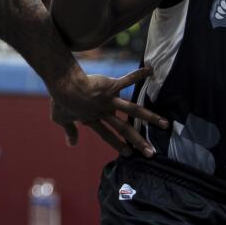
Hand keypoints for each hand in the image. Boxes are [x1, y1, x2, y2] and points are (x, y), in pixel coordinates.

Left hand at [48, 67, 167, 157]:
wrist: (63, 84)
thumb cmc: (60, 99)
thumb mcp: (60, 118)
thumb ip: (69, 131)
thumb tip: (71, 144)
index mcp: (93, 119)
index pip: (107, 135)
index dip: (117, 144)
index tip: (129, 154)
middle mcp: (105, 112)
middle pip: (124, 129)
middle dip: (138, 141)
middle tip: (151, 153)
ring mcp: (110, 100)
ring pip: (134, 110)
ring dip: (150, 117)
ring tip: (165, 123)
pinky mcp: (111, 85)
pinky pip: (127, 80)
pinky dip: (139, 74)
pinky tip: (150, 70)